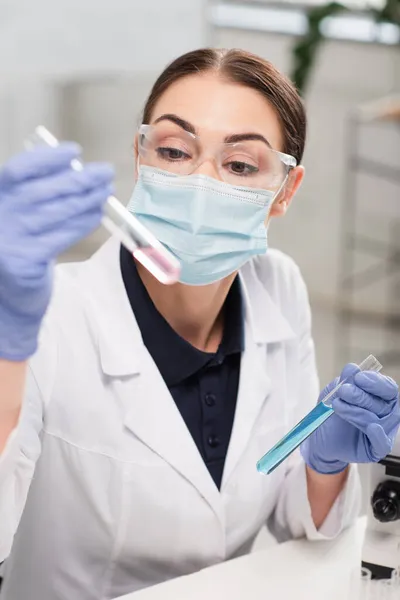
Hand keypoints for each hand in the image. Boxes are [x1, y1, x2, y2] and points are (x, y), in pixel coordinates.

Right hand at [0, 144, 113, 360]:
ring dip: (86, 199)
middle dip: (79, 178)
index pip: (18, 171)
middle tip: (104, 172)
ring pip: (56, 213)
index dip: (47, 159)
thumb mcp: (21, 219)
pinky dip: (82, 223)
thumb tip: (78, 171)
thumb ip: (40, 196)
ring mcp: (8, 240)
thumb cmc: (20, 251)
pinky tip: (96, 214)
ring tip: (106, 192)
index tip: (74, 152)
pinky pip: (61, 236)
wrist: (7, 300)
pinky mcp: (23, 261)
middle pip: (43, 190)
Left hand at [301, 364, 399, 473]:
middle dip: (362, 395)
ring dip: (358, 412)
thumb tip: (353, 368)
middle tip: (343, 391)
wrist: (320, 439)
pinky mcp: (375, 449)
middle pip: (384, 403)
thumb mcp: (334, 394)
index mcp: (379, 397)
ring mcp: (382, 432)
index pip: (387, 388)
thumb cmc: (331, 414)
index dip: (375, 382)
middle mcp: (385, 414)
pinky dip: (379, 435)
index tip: (358, 378)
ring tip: (337, 405)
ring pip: (379, 420)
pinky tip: (372, 427)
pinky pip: (382, 444)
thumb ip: (345, 381)